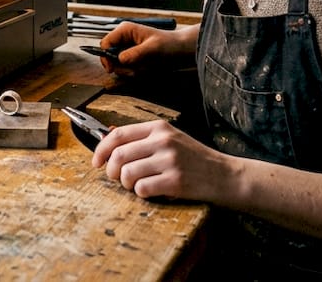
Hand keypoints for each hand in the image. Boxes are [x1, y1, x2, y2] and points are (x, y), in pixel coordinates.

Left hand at [91, 119, 232, 200]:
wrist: (224, 175)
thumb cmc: (195, 159)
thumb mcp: (171, 139)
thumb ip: (144, 138)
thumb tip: (109, 137)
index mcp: (160, 128)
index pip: (118, 134)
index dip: (101, 149)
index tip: (96, 162)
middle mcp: (163, 141)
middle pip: (119, 155)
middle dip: (111, 171)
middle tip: (118, 178)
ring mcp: (169, 160)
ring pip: (127, 174)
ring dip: (127, 184)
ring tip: (138, 185)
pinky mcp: (175, 181)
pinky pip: (142, 189)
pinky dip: (141, 194)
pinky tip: (152, 191)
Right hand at [96, 22, 196, 73]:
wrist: (180, 50)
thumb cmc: (169, 44)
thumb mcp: (152, 48)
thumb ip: (136, 53)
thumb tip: (120, 59)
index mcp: (125, 30)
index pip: (105, 43)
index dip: (106, 56)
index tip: (112, 68)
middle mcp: (123, 39)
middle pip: (109, 56)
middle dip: (121, 66)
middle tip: (134, 70)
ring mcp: (127, 49)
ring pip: (117, 65)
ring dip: (129, 70)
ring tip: (144, 68)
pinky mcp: (131, 58)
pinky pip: (126, 69)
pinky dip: (134, 72)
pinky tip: (145, 69)